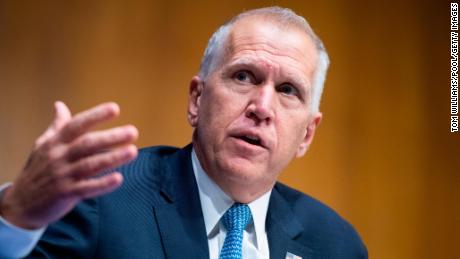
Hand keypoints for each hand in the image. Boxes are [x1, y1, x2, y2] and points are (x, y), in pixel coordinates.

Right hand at [0, 101, 137, 228]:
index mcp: (55, 142)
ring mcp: (63, 176)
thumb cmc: (38, 170)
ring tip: (133, 151)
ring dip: (113, 158)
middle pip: (87, 144)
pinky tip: (119, 178)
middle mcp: (59, 156)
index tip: (115, 108)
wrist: (21, 203)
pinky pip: (87, 188)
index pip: (77, 125)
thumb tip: (60, 105)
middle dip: (111, 137)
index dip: (96, 116)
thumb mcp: (43, 145)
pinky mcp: (66, 194)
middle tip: (133, 132)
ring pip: (91, 165)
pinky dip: (103, 184)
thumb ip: (57, 126)